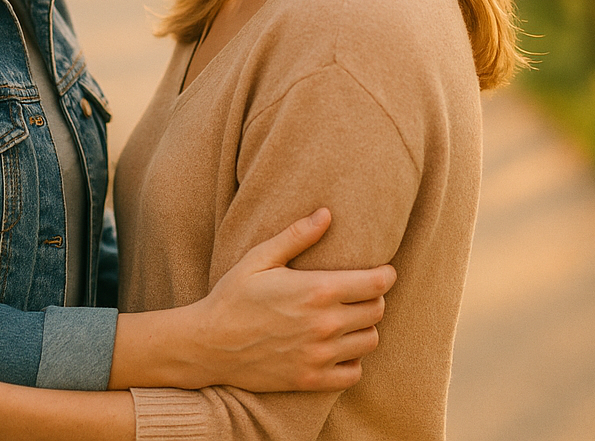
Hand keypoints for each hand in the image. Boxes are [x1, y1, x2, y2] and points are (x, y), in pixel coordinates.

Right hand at [191, 208, 395, 391]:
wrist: (208, 345)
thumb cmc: (232, 297)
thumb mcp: (259, 258)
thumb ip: (296, 236)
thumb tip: (326, 214)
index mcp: (316, 290)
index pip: (376, 284)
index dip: (385, 275)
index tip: (383, 271)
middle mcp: (324, 325)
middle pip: (377, 311)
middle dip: (373, 298)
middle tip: (358, 293)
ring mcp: (319, 356)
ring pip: (370, 341)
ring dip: (363, 328)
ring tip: (347, 319)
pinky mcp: (311, 380)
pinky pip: (353, 373)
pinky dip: (352, 360)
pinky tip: (337, 348)